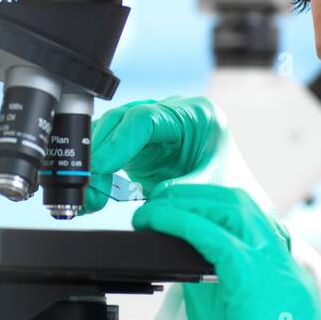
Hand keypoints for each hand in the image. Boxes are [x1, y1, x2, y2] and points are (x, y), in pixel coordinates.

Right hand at [81, 96, 231, 214]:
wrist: (234, 197)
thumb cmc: (229, 186)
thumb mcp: (210, 188)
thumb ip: (180, 192)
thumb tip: (148, 205)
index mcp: (196, 115)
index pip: (147, 118)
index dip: (119, 142)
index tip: (101, 167)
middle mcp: (171, 114)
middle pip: (122, 121)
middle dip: (99, 153)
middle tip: (86, 184)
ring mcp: (153, 127)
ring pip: (110, 133)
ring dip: (94, 165)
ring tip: (88, 195)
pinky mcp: (140, 145)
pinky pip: (110, 150)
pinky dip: (98, 172)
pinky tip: (92, 194)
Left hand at [134, 183, 320, 319]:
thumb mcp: (242, 310)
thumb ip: (218, 281)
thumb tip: (185, 262)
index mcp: (281, 263)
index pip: (250, 215)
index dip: (213, 202)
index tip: (185, 202)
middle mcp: (278, 253)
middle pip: (239, 203)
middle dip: (197, 193)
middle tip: (162, 197)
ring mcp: (268, 258)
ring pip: (228, 207)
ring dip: (186, 200)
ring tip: (154, 206)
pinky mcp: (248, 270)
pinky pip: (208, 232)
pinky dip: (178, 220)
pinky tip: (157, 220)